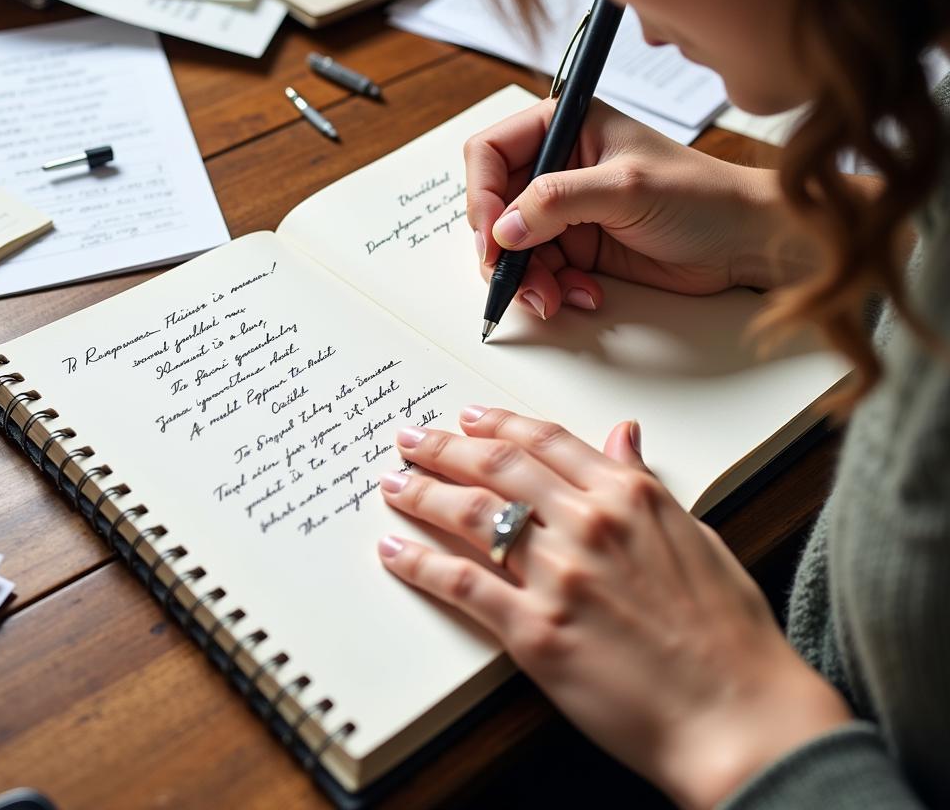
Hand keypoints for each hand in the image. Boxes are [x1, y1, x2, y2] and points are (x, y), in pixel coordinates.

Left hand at [377, 408, 850, 809]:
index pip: (545, 441)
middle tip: (412, 438)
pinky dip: (418, 562)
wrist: (738, 714)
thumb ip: (645, 483)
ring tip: (394, 482)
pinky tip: (393, 550)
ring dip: (423, 492)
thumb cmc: (728, 632)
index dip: (499, 424)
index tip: (469, 417)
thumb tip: (622, 435)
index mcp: (629, 496)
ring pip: (472, 513)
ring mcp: (559, 575)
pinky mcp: (535, 631)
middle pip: (497, 467)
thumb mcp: (695, 535)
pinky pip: (461, 583)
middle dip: (446, 446)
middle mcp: (589, 523)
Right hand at [465, 98, 802, 319]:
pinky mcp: (578, 246)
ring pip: (514, 247)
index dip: (482, 195)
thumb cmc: (701, 196)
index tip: (492, 237)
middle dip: (503, 249)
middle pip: (495, 206)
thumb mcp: (626, 188)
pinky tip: (585, 294)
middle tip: (519, 281)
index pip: (491, 152)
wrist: (744, 242)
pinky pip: (541, 271)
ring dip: (528, 278)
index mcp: (566, 126)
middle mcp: (559, 165)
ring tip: (556, 297)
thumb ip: (558, 201)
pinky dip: (553, 289)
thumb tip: (505, 227)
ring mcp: (566, 209)